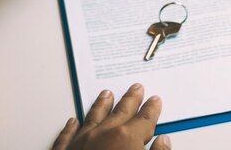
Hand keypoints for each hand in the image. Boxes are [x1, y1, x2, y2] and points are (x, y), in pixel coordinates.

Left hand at [52, 83, 170, 149]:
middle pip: (121, 111)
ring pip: (94, 116)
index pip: (145, 119)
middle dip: (131, 99)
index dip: (152, 109)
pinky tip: (72, 121)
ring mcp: (81, 142)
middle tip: (136, 87)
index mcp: (127, 138)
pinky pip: (67, 135)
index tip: (155, 100)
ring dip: (102, 104)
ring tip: (106, 94)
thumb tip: (163, 142)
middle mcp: (104, 133)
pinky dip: (71, 127)